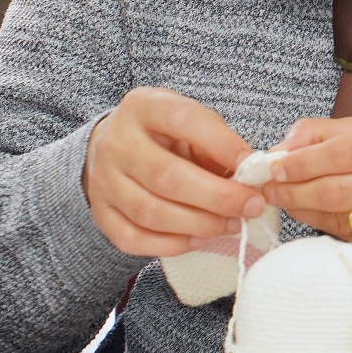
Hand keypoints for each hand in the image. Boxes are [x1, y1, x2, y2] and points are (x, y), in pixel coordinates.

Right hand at [83, 89, 263, 257]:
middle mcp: (116, 143)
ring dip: (200, 224)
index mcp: (143, 108)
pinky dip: (172, 244)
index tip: (251, 163)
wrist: (112, 146)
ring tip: (232, 224)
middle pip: (166, 177)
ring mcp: (103, 181)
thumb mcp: (189, 120)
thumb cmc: (164, 132)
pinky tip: (200, 239)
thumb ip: (216, 141)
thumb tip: (249, 176)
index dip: (221, 144)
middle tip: (251, 206)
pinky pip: (134, 239)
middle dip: (217, 197)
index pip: (182, 121)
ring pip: (151, 213)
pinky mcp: (100, 213)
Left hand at [257, 116, 351, 259]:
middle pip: (338, 191)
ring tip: (289, 201)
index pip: (342, 153)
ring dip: (305, 212)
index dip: (302, 163)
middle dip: (295, 192)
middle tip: (269, 190)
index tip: (274, 168)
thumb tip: (281, 149)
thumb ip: (326, 132)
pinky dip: (328, 227)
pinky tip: (318, 216)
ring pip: (343, 219)